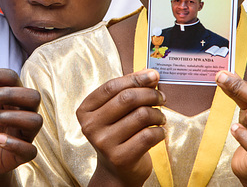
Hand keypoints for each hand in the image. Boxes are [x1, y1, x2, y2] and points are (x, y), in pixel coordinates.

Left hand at [0, 69, 41, 186]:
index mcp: (13, 98)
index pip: (13, 79)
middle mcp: (24, 112)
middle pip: (32, 96)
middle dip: (10, 94)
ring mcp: (26, 133)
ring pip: (35, 120)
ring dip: (12, 117)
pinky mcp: (24, 154)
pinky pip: (30, 149)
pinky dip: (15, 143)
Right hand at [76, 69, 165, 186]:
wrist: (116, 172)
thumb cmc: (118, 135)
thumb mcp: (116, 113)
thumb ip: (128, 92)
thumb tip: (151, 76)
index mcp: (86, 110)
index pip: (112, 86)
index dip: (135, 78)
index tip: (153, 75)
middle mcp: (91, 126)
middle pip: (127, 99)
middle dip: (150, 94)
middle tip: (161, 97)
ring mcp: (104, 143)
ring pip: (141, 116)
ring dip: (157, 114)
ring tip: (160, 117)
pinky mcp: (120, 158)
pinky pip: (148, 135)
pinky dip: (159, 131)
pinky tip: (159, 132)